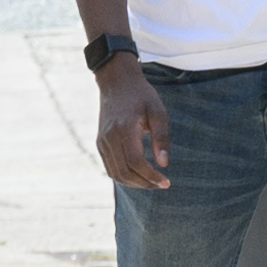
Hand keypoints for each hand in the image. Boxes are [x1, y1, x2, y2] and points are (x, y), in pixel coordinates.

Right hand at [91, 60, 168, 189]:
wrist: (116, 82)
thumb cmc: (141, 95)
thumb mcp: (158, 111)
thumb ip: (161, 138)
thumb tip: (163, 164)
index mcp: (124, 128)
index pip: (135, 162)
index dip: (151, 176)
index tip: (166, 182)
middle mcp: (109, 137)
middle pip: (124, 172)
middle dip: (144, 183)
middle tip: (161, 184)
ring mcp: (102, 141)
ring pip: (115, 173)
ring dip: (134, 183)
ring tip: (151, 182)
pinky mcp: (100, 143)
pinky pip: (110, 167)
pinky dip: (124, 176)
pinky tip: (139, 175)